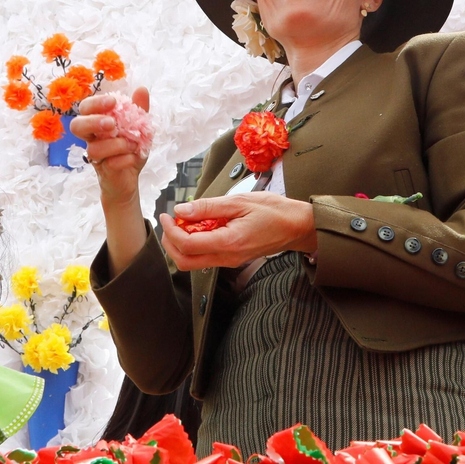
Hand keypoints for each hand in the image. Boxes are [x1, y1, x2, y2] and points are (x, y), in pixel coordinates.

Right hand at [72, 89, 149, 209]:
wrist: (130, 178)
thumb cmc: (129, 149)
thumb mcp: (139, 127)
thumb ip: (139, 110)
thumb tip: (141, 89)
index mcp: (97, 123)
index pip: (86, 108)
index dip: (95, 103)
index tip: (113, 102)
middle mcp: (92, 138)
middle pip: (76, 126)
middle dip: (93, 122)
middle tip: (112, 124)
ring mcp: (96, 156)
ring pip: (94, 149)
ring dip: (116, 145)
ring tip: (132, 145)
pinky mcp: (105, 171)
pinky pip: (110, 164)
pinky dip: (125, 159)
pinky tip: (133, 157)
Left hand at [160, 192, 316, 269]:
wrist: (297, 226)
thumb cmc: (273, 211)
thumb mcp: (239, 201)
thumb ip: (208, 207)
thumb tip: (182, 211)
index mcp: (229, 243)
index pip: (187, 244)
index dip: (171, 230)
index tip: (167, 214)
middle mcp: (227, 257)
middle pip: (185, 261)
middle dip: (170, 242)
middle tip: (170, 221)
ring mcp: (230, 261)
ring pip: (194, 262)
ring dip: (181, 244)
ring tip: (185, 222)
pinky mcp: (232, 258)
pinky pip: (206, 257)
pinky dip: (196, 244)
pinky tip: (200, 226)